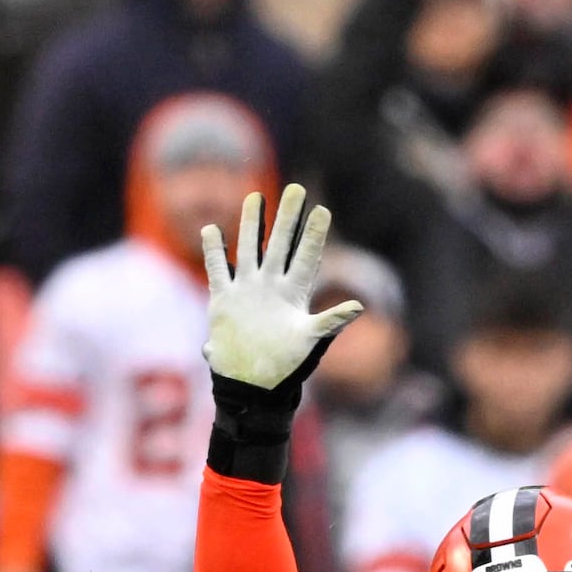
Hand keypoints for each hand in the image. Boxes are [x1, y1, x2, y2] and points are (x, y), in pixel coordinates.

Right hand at [196, 181, 365, 392]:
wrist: (253, 383)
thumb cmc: (286, 365)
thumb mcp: (311, 342)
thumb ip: (332, 322)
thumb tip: (359, 307)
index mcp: (293, 294)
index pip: (306, 256)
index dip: (314, 234)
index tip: (322, 209)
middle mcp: (271, 286)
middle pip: (280, 243)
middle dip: (287, 217)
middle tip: (295, 189)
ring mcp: (248, 290)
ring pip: (249, 248)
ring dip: (251, 224)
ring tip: (255, 196)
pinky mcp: (224, 299)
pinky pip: (217, 270)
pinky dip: (214, 251)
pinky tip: (212, 230)